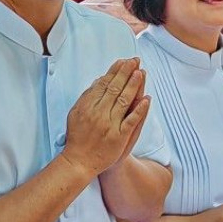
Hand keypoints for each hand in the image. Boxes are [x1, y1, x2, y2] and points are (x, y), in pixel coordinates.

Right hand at [61, 59, 148, 176]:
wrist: (79, 161)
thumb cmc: (78, 136)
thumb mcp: (76, 113)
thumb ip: (87, 96)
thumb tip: (100, 80)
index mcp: (87, 106)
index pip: (103, 84)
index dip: (114, 71)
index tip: (122, 61)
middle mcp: (98, 113)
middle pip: (115, 89)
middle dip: (125, 73)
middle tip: (134, 61)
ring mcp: (109, 125)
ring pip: (124, 101)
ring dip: (133, 86)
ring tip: (141, 73)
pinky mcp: (119, 137)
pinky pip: (131, 121)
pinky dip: (139, 109)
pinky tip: (146, 99)